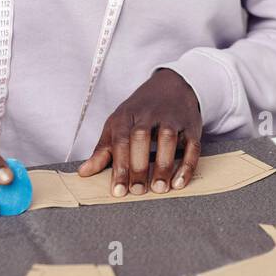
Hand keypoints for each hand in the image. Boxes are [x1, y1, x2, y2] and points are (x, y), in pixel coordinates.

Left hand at [77, 68, 201, 196]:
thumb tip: (84, 172)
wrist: (171, 85)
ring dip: (164, 164)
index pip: (120, 140)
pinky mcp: (190, 126)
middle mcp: (149, 114)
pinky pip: (191, 145)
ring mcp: (171, 118)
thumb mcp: (117, 124)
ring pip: (167, 138)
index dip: (119, 166)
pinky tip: (179, 181)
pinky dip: (187, 164)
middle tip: (138, 191)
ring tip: (159, 188)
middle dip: (139, 166)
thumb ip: (103, 150)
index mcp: (126, 115)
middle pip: (142, 137)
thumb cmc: (140, 110)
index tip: (118, 189)